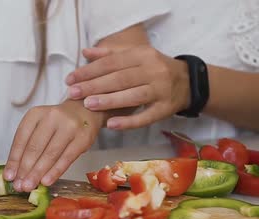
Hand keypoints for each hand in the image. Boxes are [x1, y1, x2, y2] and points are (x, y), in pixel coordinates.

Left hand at [4, 100, 104, 191]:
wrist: (85, 113)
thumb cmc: (57, 124)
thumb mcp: (39, 127)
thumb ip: (28, 145)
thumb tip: (15, 172)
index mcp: (36, 114)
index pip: (21, 139)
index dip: (14, 159)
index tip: (8, 176)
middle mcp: (52, 117)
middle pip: (35, 147)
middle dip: (25, 169)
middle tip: (19, 185)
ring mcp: (69, 127)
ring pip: (50, 154)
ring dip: (38, 173)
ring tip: (29, 186)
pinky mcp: (83, 138)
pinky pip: (67, 158)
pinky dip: (55, 171)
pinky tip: (46, 181)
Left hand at [65, 46, 189, 129]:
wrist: (187, 82)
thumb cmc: (154, 69)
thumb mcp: (135, 56)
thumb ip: (110, 55)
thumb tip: (85, 53)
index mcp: (143, 55)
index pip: (111, 62)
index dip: (89, 71)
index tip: (70, 79)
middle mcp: (153, 70)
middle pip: (120, 78)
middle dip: (94, 86)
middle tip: (74, 93)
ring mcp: (161, 90)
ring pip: (132, 96)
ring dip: (109, 101)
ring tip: (88, 105)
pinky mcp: (165, 108)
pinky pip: (145, 117)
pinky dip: (128, 121)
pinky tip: (111, 124)